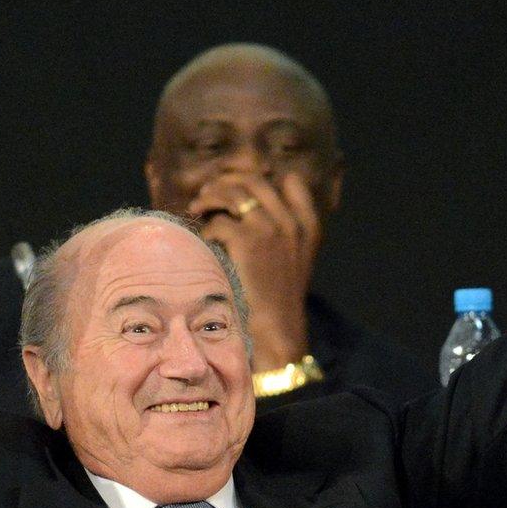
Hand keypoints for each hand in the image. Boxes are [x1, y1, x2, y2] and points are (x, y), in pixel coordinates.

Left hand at [189, 172, 321, 367]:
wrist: (277, 328)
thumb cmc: (278, 299)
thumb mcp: (293, 259)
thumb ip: (281, 231)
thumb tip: (245, 205)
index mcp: (308, 225)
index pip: (293, 182)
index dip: (265, 178)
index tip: (243, 185)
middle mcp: (292, 221)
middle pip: (254, 180)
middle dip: (227, 181)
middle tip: (209, 193)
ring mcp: (271, 228)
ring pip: (233, 193)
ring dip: (210, 196)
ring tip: (198, 207)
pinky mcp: (247, 240)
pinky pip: (218, 222)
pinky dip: (206, 229)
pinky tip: (204, 241)